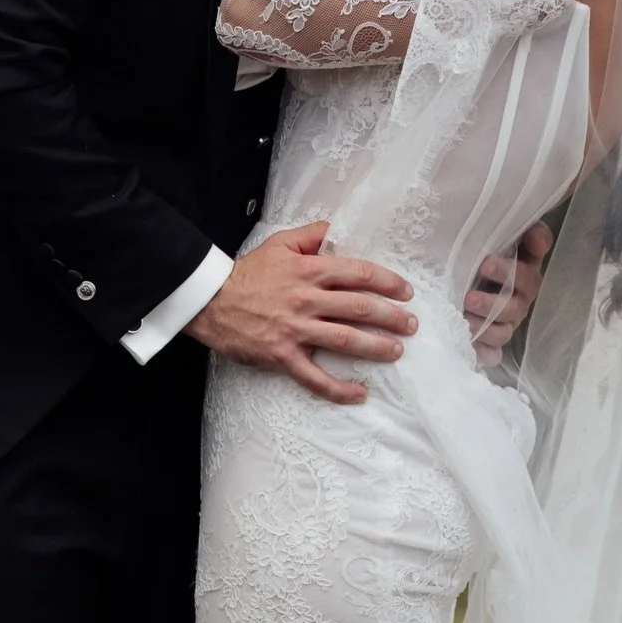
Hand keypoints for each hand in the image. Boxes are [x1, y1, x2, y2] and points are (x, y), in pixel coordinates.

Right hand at [186, 220, 417, 405]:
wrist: (210, 301)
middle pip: (359, 308)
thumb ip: (310, 234)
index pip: (358, 274)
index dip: (388, 282)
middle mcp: (307, 300)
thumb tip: (335, 229)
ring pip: (345, 340)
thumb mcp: (279, 243)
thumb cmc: (247, 272)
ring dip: (376, 347)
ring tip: (396, 351)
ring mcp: (296, 330)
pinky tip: (360, 393)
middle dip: (391, 317)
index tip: (406, 291)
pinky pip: (315, 377)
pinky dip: (339, 388)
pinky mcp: (283, 356)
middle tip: (411, 325)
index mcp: (309, 270)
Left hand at [464, 221, 550, 367]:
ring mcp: (507, 323)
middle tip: (469, 297)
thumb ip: (528, 233)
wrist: (472, 276)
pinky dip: (482, 351)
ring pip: (502, 331)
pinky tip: (470, 346)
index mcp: (525, 275)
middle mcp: (519, 302)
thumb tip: (538, 241)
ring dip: (484, 327)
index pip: (527, 276)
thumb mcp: (507, 237)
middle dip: (491, 303)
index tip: (485, 263)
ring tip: (463, 318)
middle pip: (512, 307)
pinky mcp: (493, 342)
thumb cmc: (489, 252)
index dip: (508, 271)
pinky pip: (492, 353)